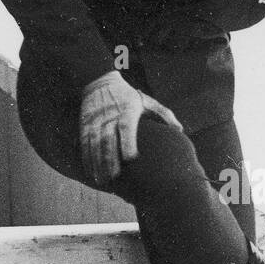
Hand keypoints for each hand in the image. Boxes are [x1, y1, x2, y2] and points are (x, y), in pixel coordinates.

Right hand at [79, 70, 182, 184]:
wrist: (99, 82)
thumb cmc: (129, 96)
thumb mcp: (148, 101)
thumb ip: (164, 115)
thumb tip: (180, 130)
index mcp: (127, 111)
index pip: (126, 127)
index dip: (127, 142)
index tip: (131, 158)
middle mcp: (109, 116)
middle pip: (108, 139)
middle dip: (110, 159)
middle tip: (114, 177)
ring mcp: (95, 121)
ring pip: (94, 144)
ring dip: (96, 163)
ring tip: (102, 180)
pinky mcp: (85, 125)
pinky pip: (84, 143)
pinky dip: (85, 159)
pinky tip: (89, 172)